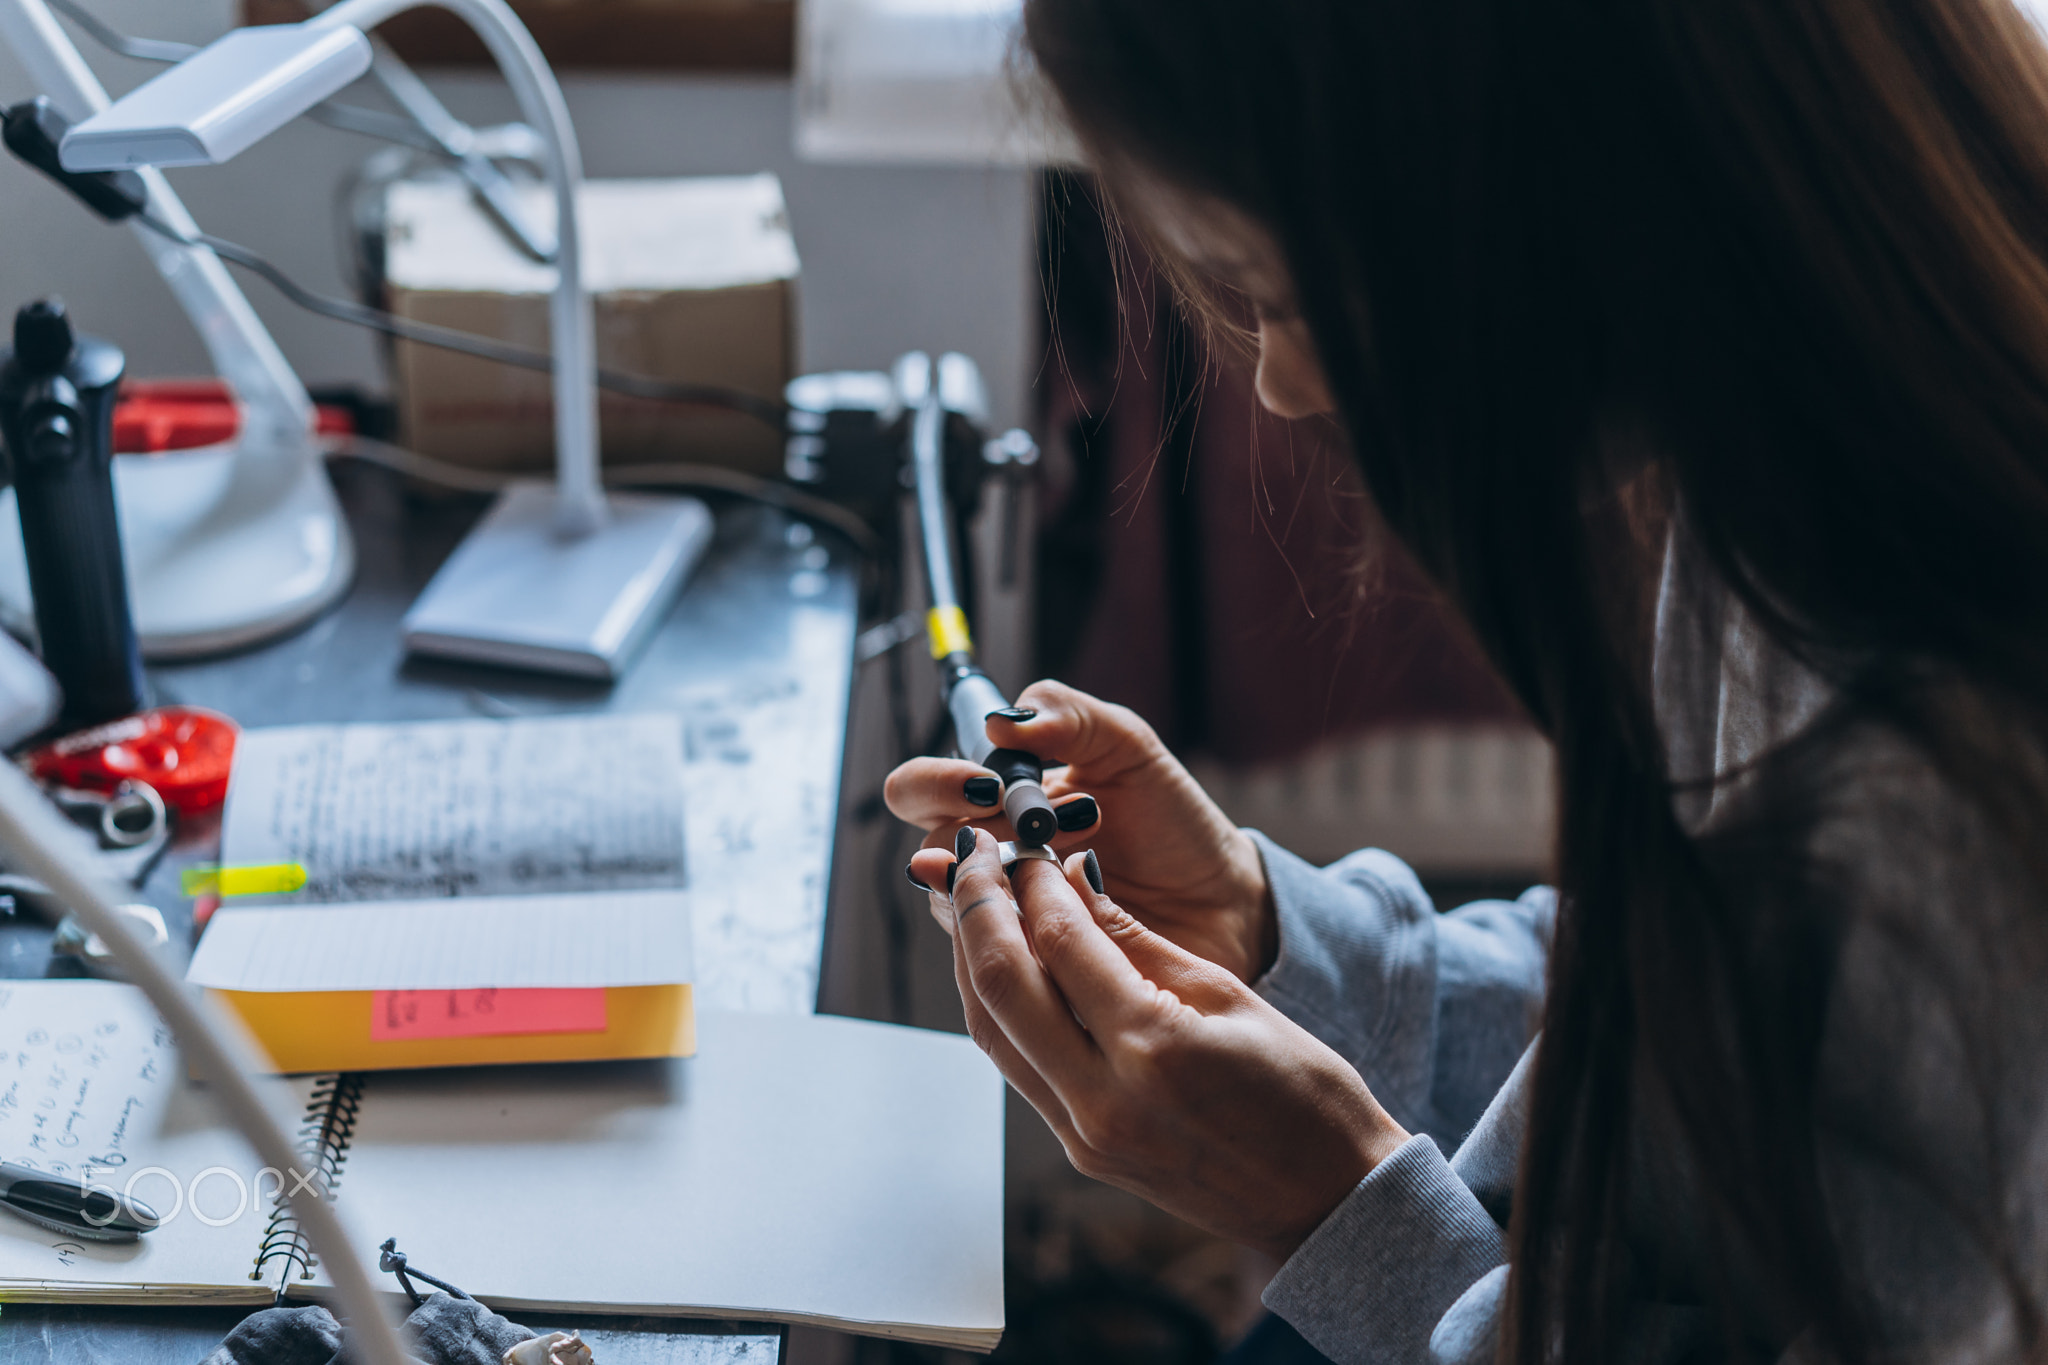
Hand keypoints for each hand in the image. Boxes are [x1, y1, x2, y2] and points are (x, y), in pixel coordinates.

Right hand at [885, 681, 1275, 982]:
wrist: (1226, 900)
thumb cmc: (1173, 822)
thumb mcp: (1129, 747)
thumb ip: (1069, 716)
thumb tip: (1002, 720)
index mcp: (996, 801)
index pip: (918, 790)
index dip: (935, 784)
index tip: (990, 787)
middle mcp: (989, 862)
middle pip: (930, 853)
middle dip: (979, 837)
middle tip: (1042, 831)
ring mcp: (1009, 920)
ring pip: (962, 913)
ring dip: (1016, 888)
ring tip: (1083, 868)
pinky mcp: (1035, 971)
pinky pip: (1005, 962)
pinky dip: (1039, 935)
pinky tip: (1089, 915)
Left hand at [911, 830, 1407, 1260]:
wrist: (1327, 1200)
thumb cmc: (1303, 1092)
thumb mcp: (1228, 995)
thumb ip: (1138, 942)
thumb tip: (1073, 881)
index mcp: (1152, 1048)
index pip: (1061, 941)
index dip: (1035, 882)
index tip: (1026, 844)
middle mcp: (1102, 1098)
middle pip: (1000, 985)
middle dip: (976, 907)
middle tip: (975, 853)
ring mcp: (1083, 1135)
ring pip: (991, 1030)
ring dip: (974, 956)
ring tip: (978, 898)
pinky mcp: (1080, 1152)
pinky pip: (1018, 1066)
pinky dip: (1003, 1006)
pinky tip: (1008, 964)